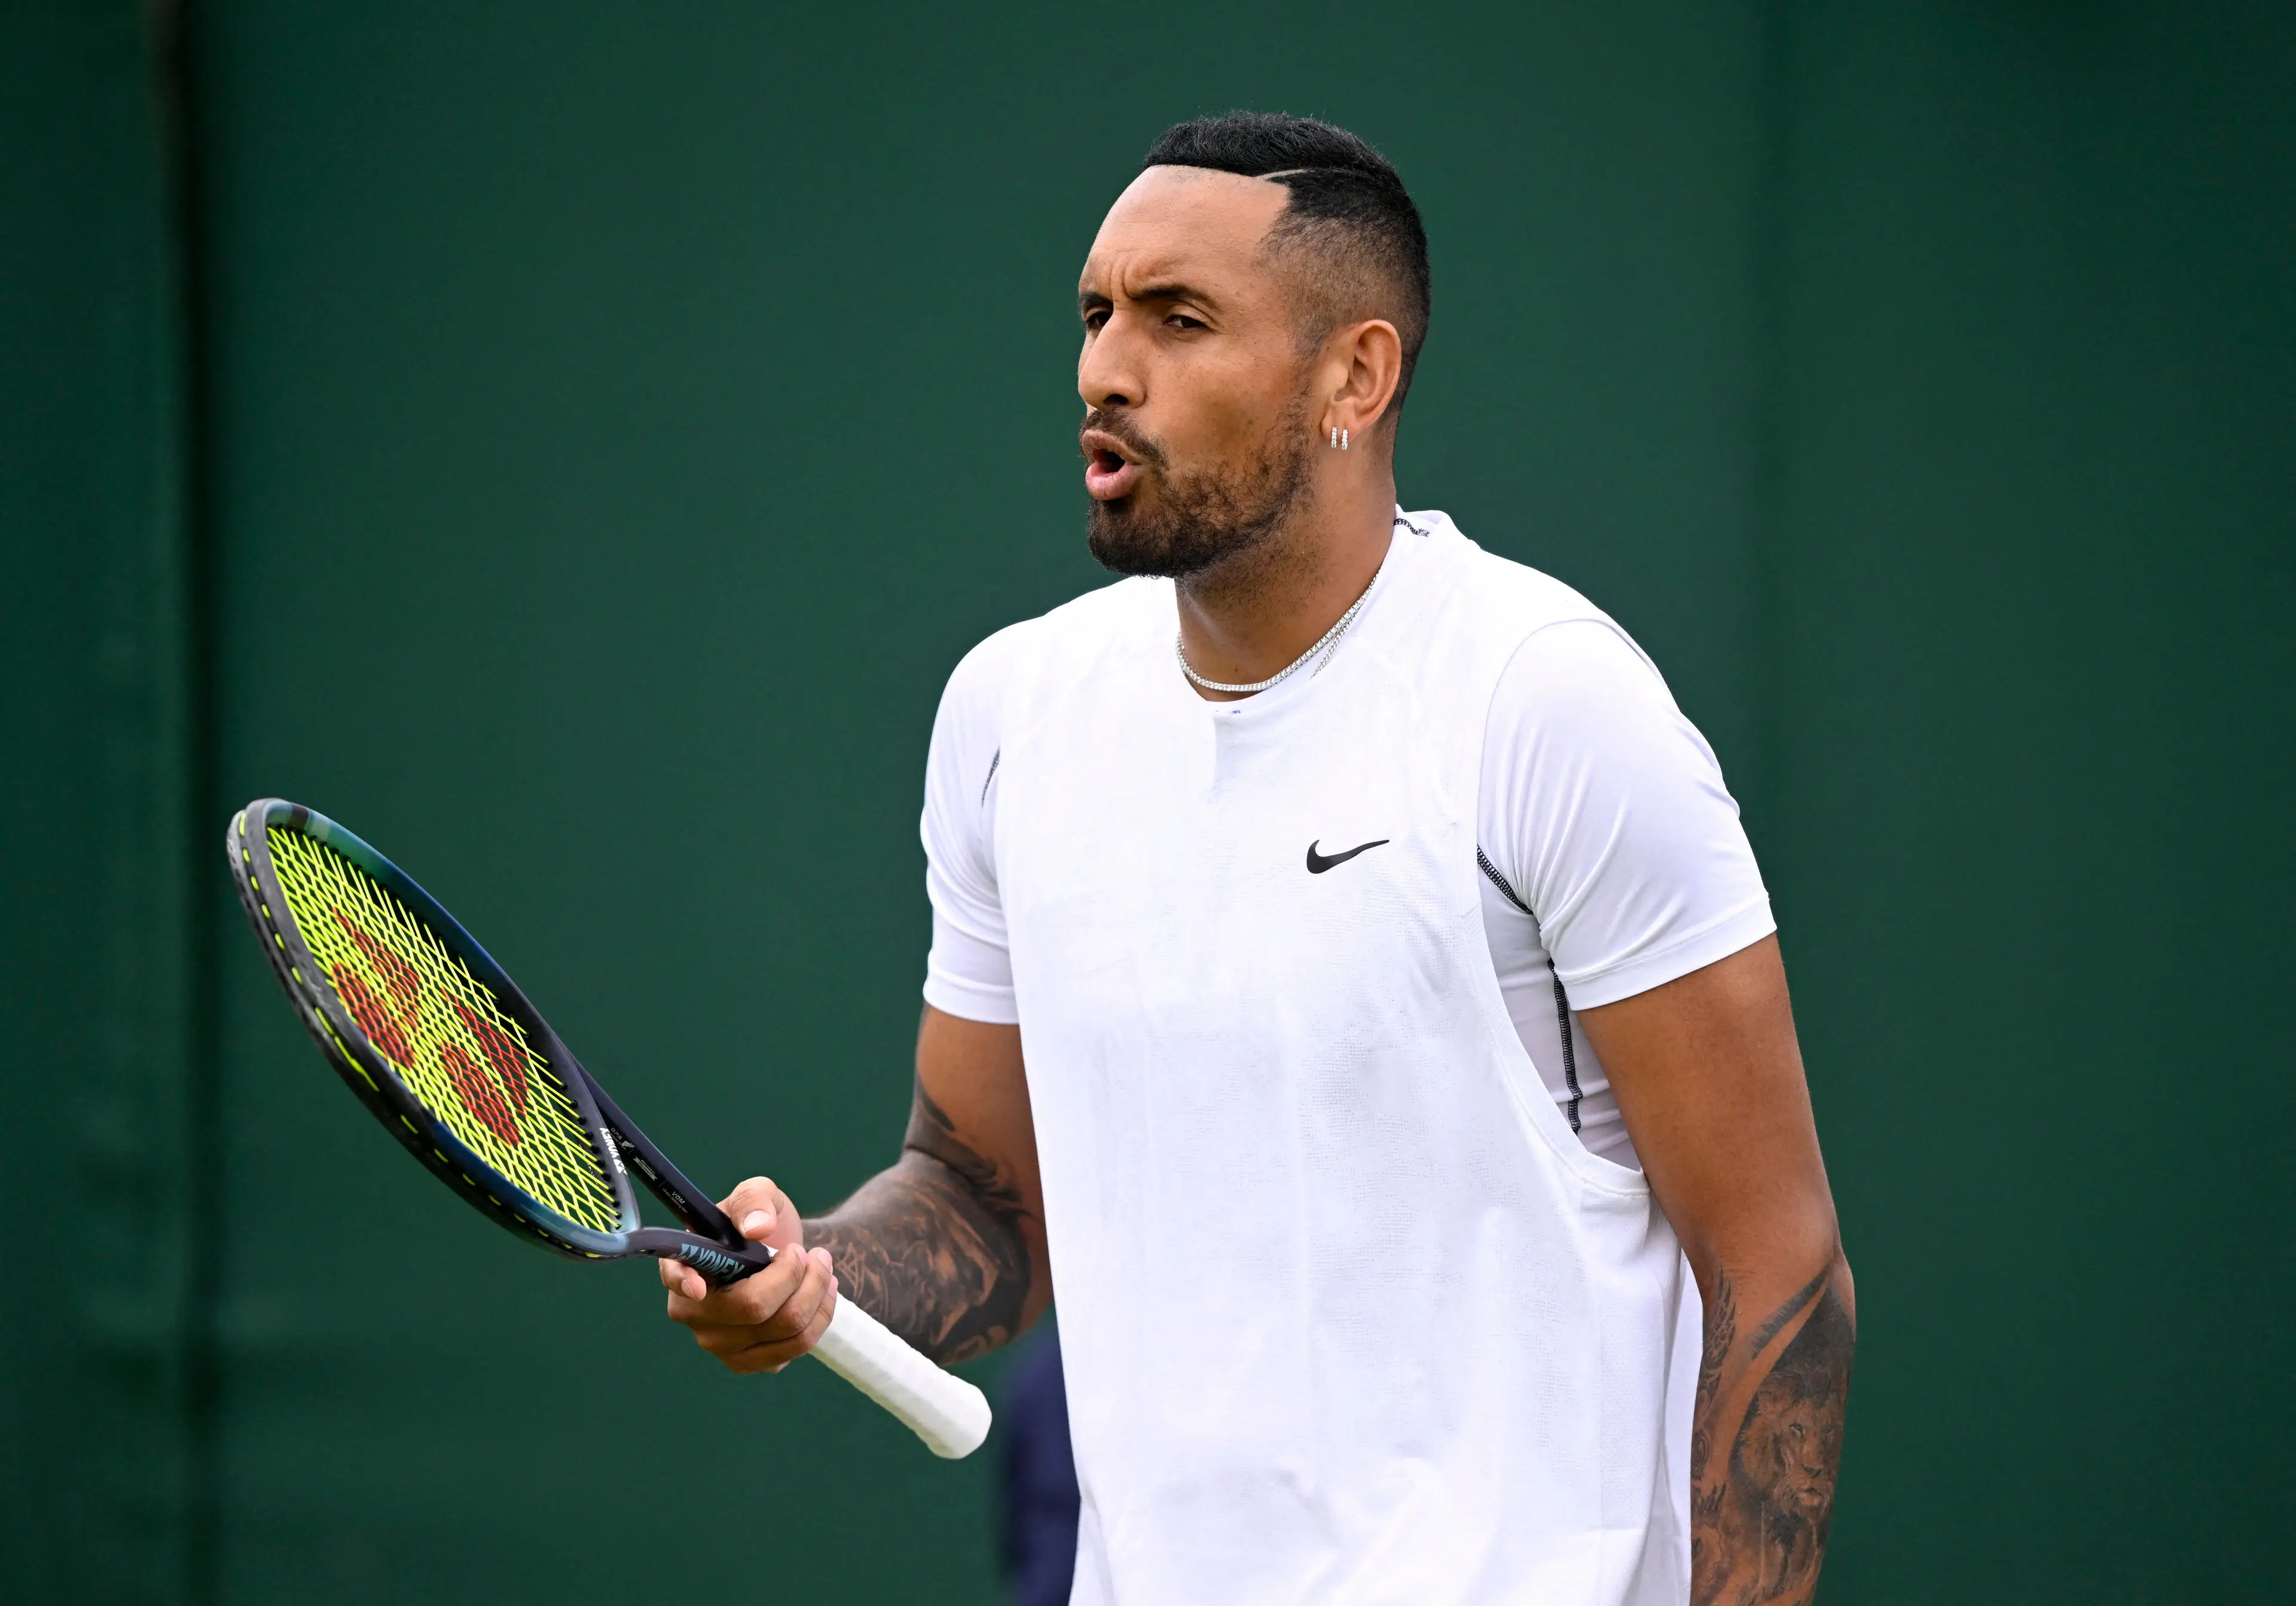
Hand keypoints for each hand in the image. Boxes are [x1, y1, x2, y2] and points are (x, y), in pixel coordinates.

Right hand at [659, 1176, 838, 1373]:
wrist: (786, 1252)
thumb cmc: (762, 1223)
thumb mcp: (758, 1194)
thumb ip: (754, 1200)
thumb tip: (757, 1227)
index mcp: (682, 1267)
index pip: (676, 1279)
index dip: (684, 1283)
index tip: (699, 1286)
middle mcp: (693, 1313)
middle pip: (752, 1307)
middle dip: (796, 1275)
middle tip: (812, 1253)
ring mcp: (718, 1344)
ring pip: (782, 1329)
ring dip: (816, 1293)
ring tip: (824, 1267)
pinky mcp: (748, 1362)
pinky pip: (795, 1347)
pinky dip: (820, 1316)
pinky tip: (822, 1293)